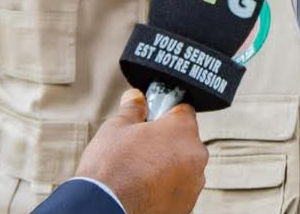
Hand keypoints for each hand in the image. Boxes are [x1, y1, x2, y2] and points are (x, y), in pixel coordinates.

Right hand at [76, 89, 208, 213]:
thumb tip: (136, 97)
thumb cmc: (110, 169)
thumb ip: (132, 109)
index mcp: (183, 130)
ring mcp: (194, 182)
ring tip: (140, 174)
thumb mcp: (115, 129)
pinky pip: (180, 188)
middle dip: (166, 142)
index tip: (151, 121)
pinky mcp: (187, 204)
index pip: (183, 110)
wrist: (103, 209)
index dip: (165, 113)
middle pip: (185, 140)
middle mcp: (197, 155)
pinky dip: (167, 187)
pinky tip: (145, 190)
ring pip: (184, 166)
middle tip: (141, 150)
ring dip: (169, 166)